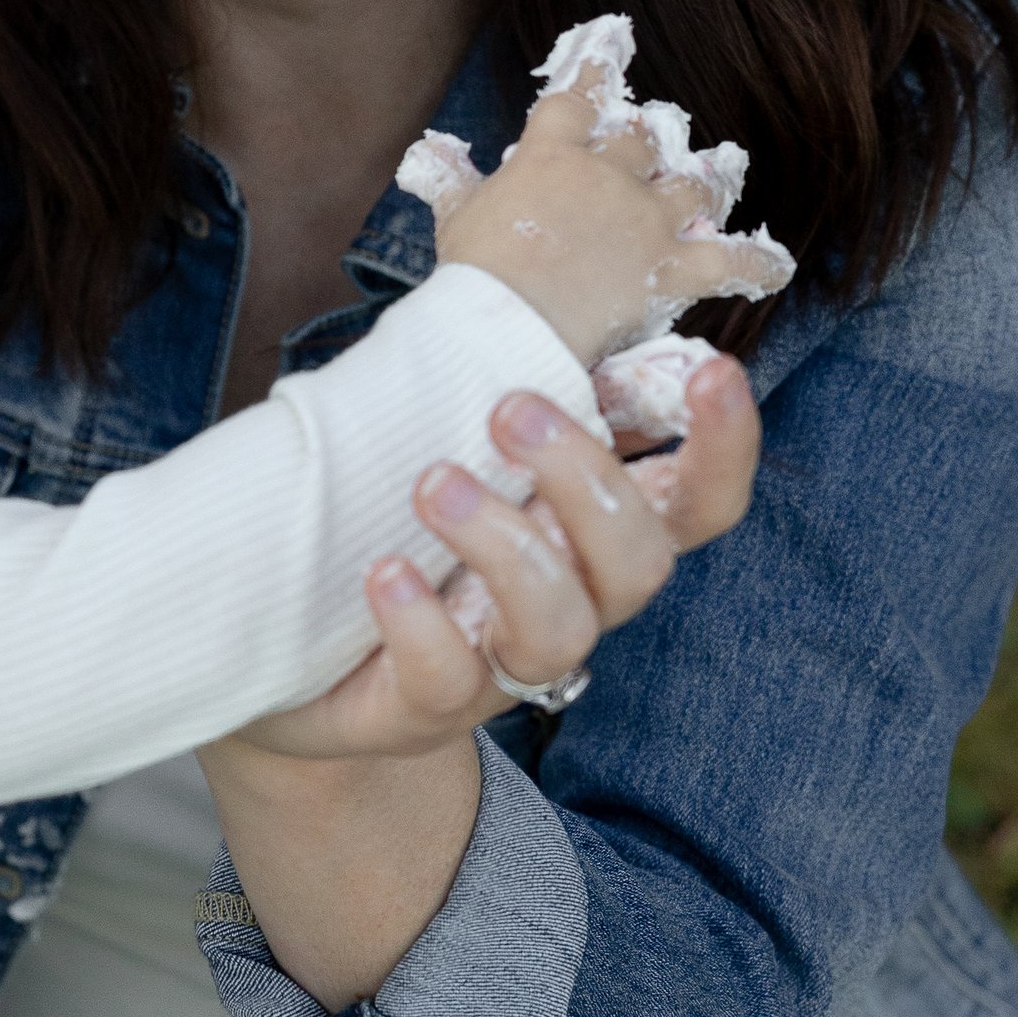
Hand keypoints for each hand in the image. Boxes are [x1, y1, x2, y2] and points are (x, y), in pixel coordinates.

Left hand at [228, 349, 757, 763]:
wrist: (293, 661)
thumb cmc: (393, 531)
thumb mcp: (451, 451)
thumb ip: (498, 394)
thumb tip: (515, 308)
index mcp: (590, 535)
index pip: (697, 505)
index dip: (724, 448)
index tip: (714, 371)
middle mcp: (569, 603)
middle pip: (640, 563)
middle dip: (586, 480)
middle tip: (509, 410)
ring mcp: (503, 665)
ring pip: (559, 627)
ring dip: (506, 544)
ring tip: (432, 482)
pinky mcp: (425, 708)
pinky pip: (448, 678)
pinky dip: (419, 622)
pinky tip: (384, 571)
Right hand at [438, 86, 789, 364]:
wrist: (507, 324)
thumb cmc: (474, 272)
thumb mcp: (455, 217)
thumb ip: (449, 179)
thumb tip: (428, 152)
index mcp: (551, 154)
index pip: (575, 93)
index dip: (595, 61)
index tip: (614, 33)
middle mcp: (607, 175)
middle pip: (642, 139)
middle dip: (653, 134)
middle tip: (660, 131)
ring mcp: (645, 219)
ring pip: (694, 187)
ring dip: (710, 179)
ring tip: (724, 168)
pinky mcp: (671, 269)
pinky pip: (728, 262)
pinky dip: (755, 264)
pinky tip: (775, 264)